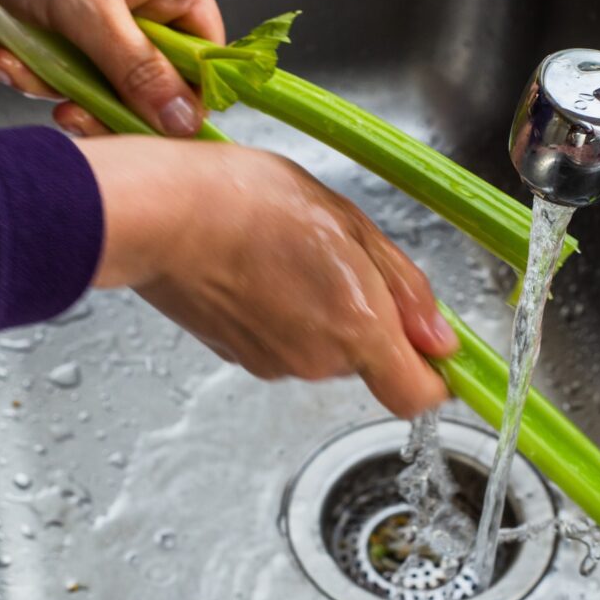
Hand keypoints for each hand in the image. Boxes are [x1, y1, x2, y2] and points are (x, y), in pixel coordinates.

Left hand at [0, 0, 222, 135]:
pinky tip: (2, 53)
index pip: (200, 60)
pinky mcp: (65, 11)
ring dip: (54, 82)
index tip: (142, 128)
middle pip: (148, 77)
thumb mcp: (85, 5)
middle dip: (101, 99)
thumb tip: (184, 122)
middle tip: (70, 113)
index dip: (177, 103)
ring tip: (15, 65)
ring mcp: (104, 2)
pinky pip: (64, 60)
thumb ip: (136, 70)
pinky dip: (33, 64)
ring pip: (99, 74)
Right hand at [77, 136, 457, 417]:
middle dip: (367, 316)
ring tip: (289, 254)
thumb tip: (441, 341)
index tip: (435, 347)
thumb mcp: (348, 223)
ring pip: (323, 349)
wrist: (158, 216)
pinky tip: (259, 270)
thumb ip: (403, 288)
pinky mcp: (238, 358)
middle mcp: (319, 360)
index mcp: (357, 326)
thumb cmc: (246, 203)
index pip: (419, 396)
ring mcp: (274, 364)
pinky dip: (282, 314)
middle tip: (339, 256)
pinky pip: (283, 343)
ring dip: (321, 310)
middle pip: (369, 360)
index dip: (435, 377)